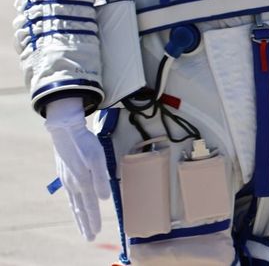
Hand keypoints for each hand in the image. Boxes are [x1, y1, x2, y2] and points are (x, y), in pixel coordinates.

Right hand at [44, 98, 109, 239]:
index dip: (93, 219)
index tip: (96, 232)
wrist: (66, 131)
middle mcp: (74, 184)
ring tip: (83, 227)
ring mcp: (67, 180)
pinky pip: (70, 195)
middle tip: (89, 237)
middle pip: (80, 209)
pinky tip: (76, 206)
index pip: (90, 206)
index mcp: (83, 182)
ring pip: (74, 203)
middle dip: (85, 224)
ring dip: (79, 216)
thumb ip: (101, 179)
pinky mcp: (65, 175)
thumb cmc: (85, 144)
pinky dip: (74, 204)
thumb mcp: (97, 158)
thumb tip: (104, 199)